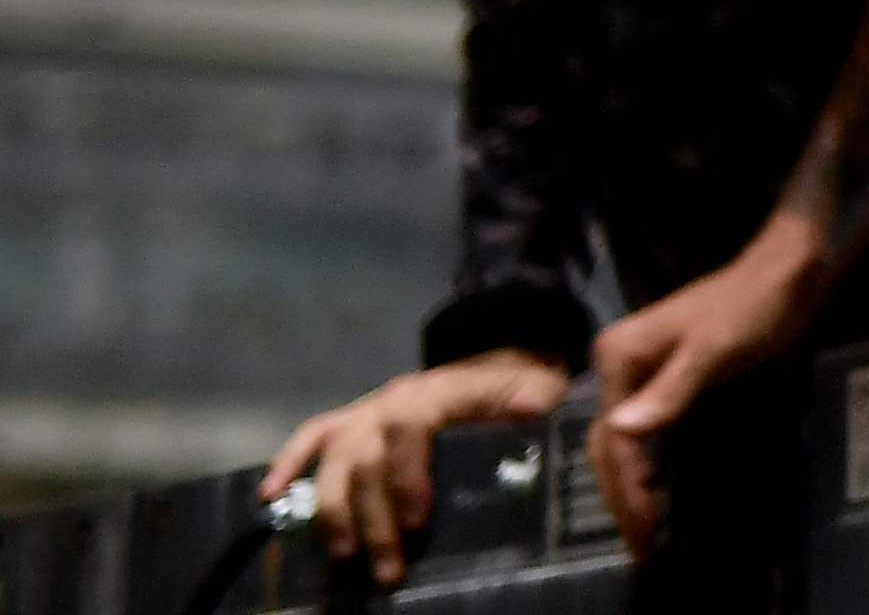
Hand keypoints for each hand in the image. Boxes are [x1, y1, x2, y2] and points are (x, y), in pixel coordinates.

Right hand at [267, 351, 572, 584]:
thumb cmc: (517, 386)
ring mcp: (365, 411)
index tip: (417, 519)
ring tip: (343, 554)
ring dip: (334, 509)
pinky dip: (286, 462)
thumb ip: (532, 400)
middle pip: (365, 457)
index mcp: (436, 391)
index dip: (407, 472)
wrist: (498, 364)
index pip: (409, 426)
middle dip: (373, 516)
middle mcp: (391, 399)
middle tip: (387, 565)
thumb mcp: (538, 387)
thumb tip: (529, 411)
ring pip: (334, 458)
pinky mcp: (350, 421)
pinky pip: (310, 436)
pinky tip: (268, 497)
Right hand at [590, 233, 825, 560]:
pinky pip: (646, 434)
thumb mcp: (714, 349)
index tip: (645, 528)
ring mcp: (638, 374)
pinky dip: (648, 467)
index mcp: (618, 356)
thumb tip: (622, 430)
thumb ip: (671, 390)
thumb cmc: (753, 305)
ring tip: (646, 533)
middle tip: (642, 545)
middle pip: (611, 444)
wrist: (784, 271)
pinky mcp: (663, 382)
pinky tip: (656, 496)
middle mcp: (618, 365)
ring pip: (625, 444)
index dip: (628, 486)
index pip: (615, 436)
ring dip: (632, 487)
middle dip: (624, 495)